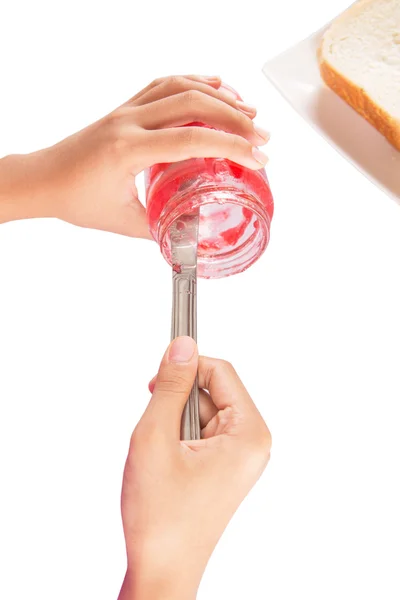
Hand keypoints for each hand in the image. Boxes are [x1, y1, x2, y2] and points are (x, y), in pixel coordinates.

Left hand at [0, 75, 269, 237]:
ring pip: (180, 86)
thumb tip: (193, 234)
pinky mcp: (127, 106)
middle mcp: (129, 121)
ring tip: (248, 112)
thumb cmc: (74, 198)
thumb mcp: (122, 222)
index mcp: (128, 150)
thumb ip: (162, 228)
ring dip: (219, 96)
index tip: (257, 157)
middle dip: (235, 118)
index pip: (190, 139)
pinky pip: (164, 83)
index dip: (229, 146)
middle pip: (192, 103)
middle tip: (261, 137)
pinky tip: (215, 89)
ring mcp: (127, 109)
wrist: (44, 178)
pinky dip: (194, 82)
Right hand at [119, 336, 270, 599]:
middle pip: (213, 390)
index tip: (157, 375)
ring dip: (174, 422)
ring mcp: (239, 456)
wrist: (161, 569)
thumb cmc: (160, 516)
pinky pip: (201, 432)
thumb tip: (182, 345)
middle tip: (156, 431)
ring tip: (160, 456)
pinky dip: (177, 437)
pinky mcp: (224, 466)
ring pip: (202, 411)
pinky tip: (166, 463)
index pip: (221, 372)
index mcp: (249, 434)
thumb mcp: (156, 437)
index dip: (186, 367)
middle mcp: (252, 443)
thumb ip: (170, 386)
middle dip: (177, 401)